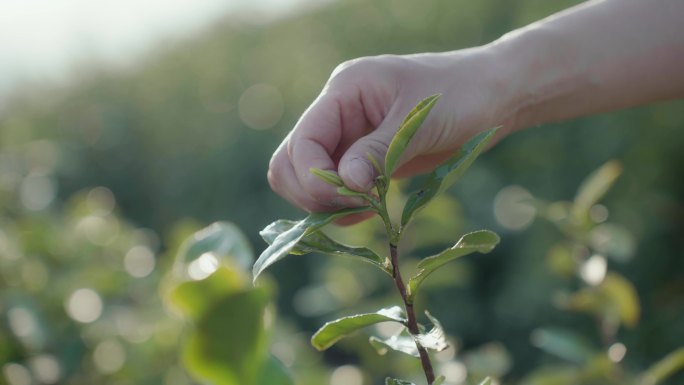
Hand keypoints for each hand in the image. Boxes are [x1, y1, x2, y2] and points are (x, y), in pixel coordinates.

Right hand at [268, 48, 511, 221]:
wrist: (493, 97)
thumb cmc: (461, 95)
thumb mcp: (418, 122)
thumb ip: (378, 152)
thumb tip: (346, 184)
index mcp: (344, 92)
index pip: (302, 141)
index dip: (315, 177)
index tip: (351, 196)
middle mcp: (338, 114)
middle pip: (292, 162)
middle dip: (313, 192)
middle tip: (354, 207)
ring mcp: (349, 138)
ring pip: (308, 180)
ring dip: (327, 203)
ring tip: (365, 210)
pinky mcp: (364, 160)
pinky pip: (335, 190)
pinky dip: (343, 209)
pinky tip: (369, 212)